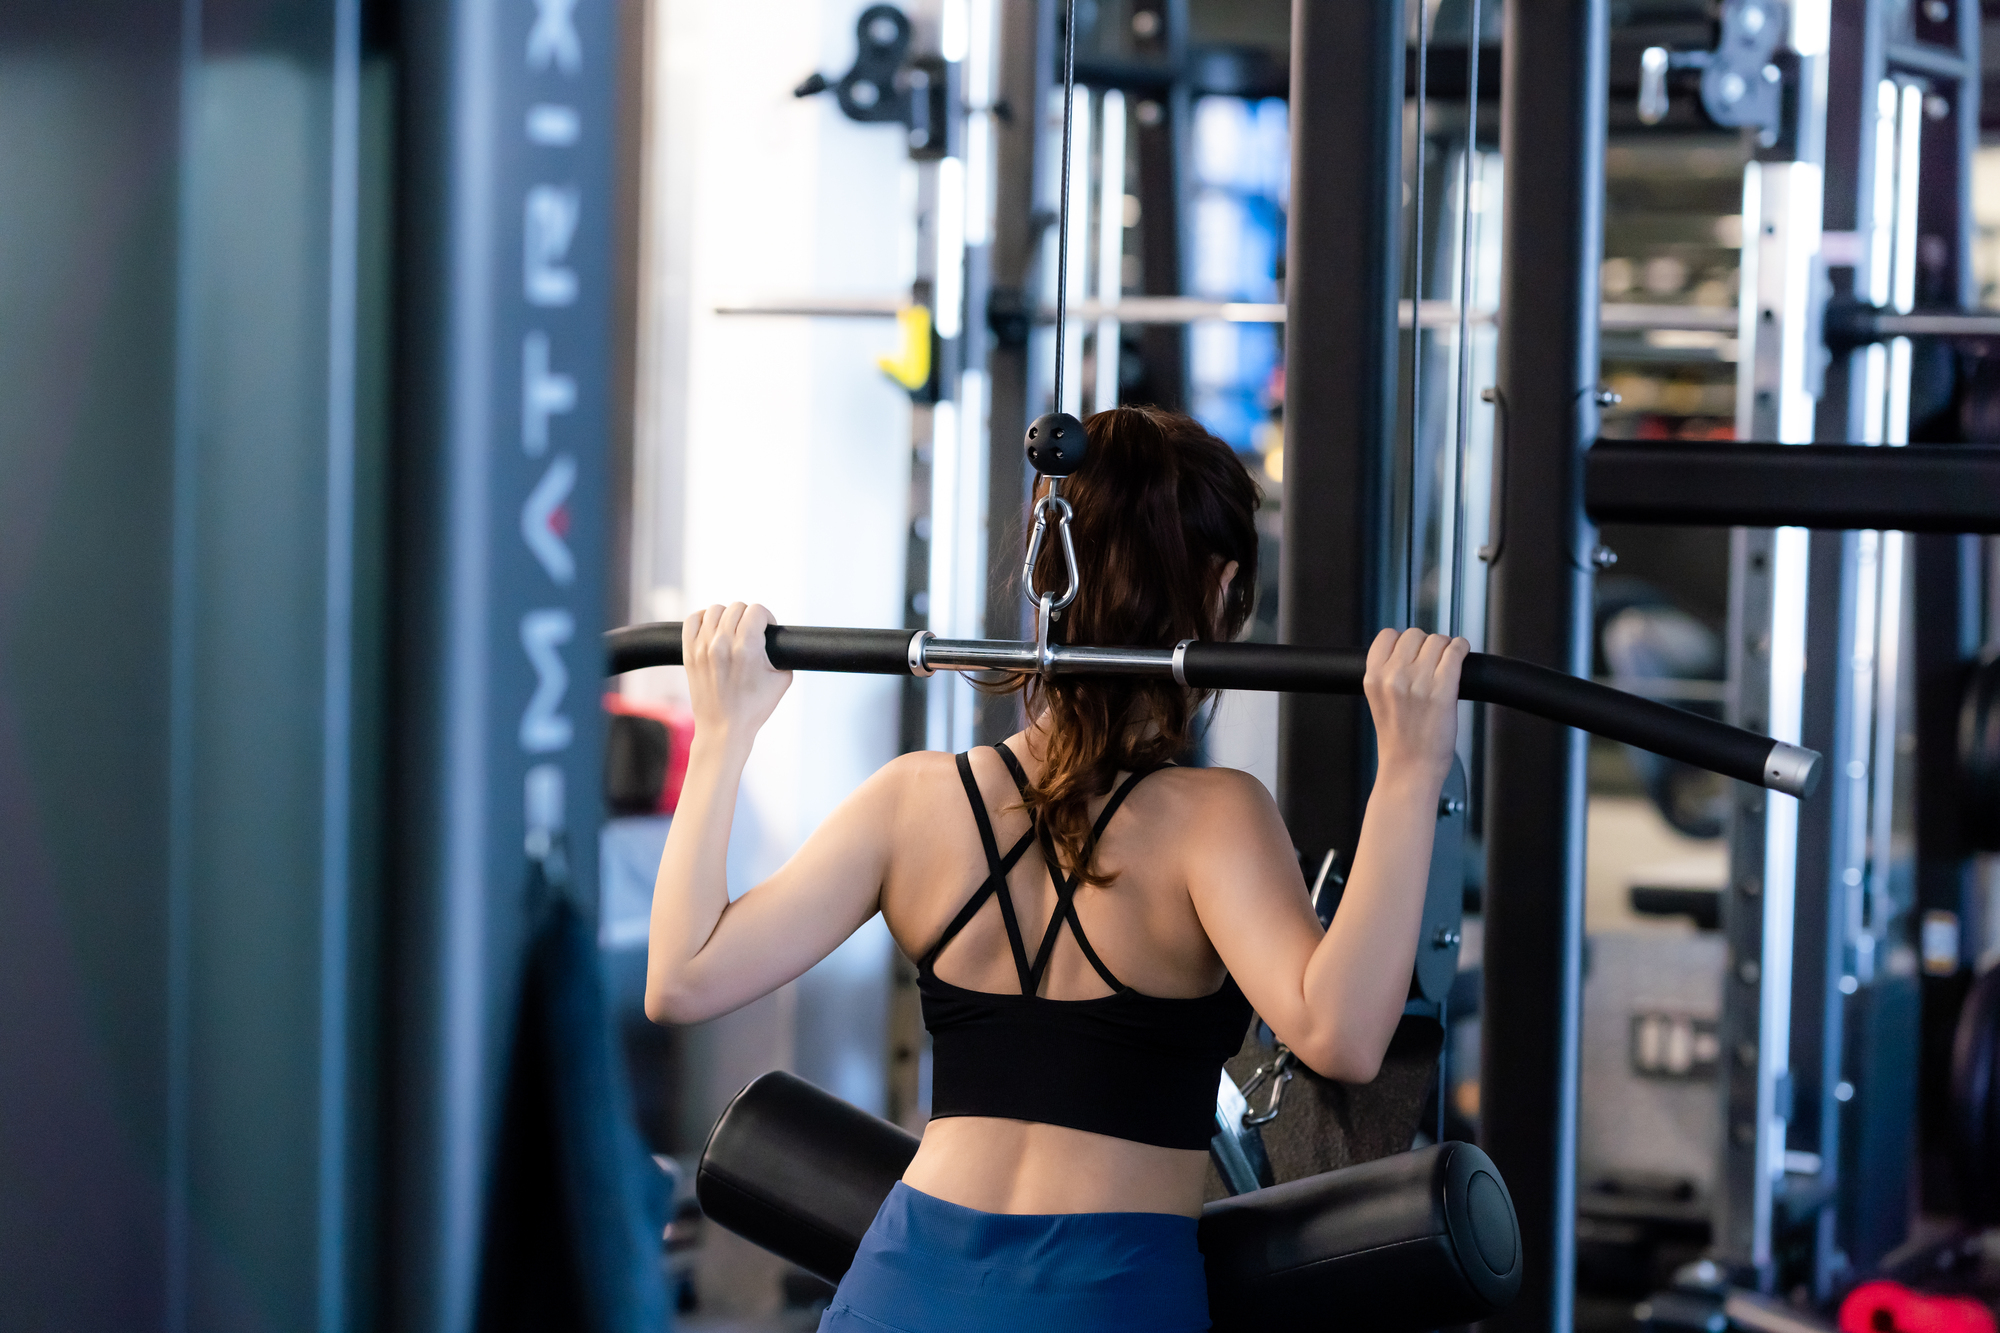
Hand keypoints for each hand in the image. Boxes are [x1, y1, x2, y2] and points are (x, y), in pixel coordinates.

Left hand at [683, 603, 792, 747]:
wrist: (724, 728)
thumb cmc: (754, 707)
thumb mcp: (782, 679)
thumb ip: (781, 652)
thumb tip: (776, 636)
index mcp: (747, 649)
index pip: (756, 610)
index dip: (767, 617)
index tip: (767, 629)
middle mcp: (722, 645)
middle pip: (737, 607)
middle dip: (748, 617)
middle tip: (752, 633)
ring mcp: (703, 648)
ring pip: (715, 610)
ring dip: (727, 617)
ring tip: (732, 631)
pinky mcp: (689, 653)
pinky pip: (692, 619)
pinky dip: (704, 618)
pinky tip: (713, 628)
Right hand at [1363, 628, 1467, 785]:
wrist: (1410, 768)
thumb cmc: (1398, 741)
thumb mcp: (1378, 701)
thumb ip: (1387, 675)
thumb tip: (1408, 653)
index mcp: (1373, 678)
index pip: (1387, 636)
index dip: (1402, 641)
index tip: (1411, 650)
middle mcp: (1394, 676)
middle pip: (1414, 635)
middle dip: (1425, 645)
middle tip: (1431, 661)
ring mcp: (1419, 682)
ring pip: (1437, 640)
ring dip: (1445, 648)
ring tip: (1447, 662)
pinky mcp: (1443, 689)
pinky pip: (1455, 652)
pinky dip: (1461, 649)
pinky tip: (1461, 654)